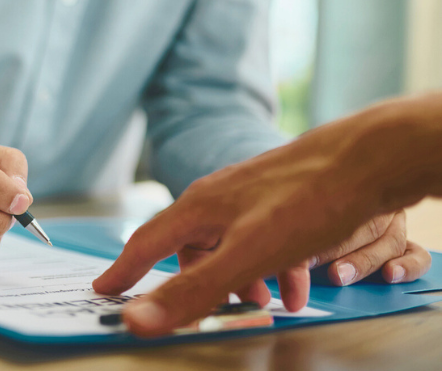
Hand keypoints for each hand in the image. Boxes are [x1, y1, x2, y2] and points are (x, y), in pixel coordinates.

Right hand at [92, 115, 432, 336]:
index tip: (104, 289)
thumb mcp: (246, 257)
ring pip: (229, 241)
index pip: (147, 243)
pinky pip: (260, 233)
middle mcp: (217, 194)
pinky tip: (294, 274)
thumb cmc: (309, 201)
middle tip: (211, 310)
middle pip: (189, 245)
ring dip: (242, 278)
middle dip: (198, 283)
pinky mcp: (280, 191)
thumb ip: (191, 290)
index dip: (125, 271)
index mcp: (198, 207)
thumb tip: (134, 319)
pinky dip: (268, 263)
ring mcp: (249, 190)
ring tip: (268, 301)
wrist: (369, 156)